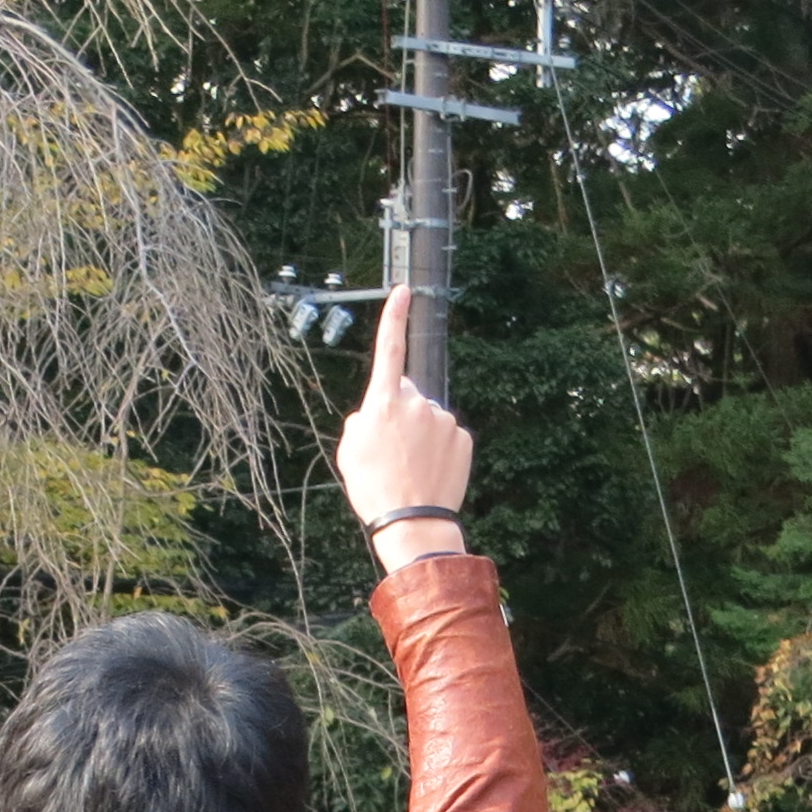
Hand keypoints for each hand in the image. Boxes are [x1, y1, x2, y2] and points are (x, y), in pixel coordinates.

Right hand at [337, 303, 469, 569]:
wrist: (412, 521)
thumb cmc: (372, 488)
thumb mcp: (349, 453)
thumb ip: (361, 422)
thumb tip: (374, 411)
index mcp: (384, 405)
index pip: (389, 352)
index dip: (394, 319)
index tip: (403, 291)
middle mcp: (417, 403)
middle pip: (406, 394)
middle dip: (399, 411)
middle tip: (389, 450)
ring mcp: (443, 419)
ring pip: (426, 416)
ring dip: (418, 434)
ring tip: (408, 467)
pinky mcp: (462, 436)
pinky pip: (445, 434)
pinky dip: (437, 448)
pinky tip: (428, 471)